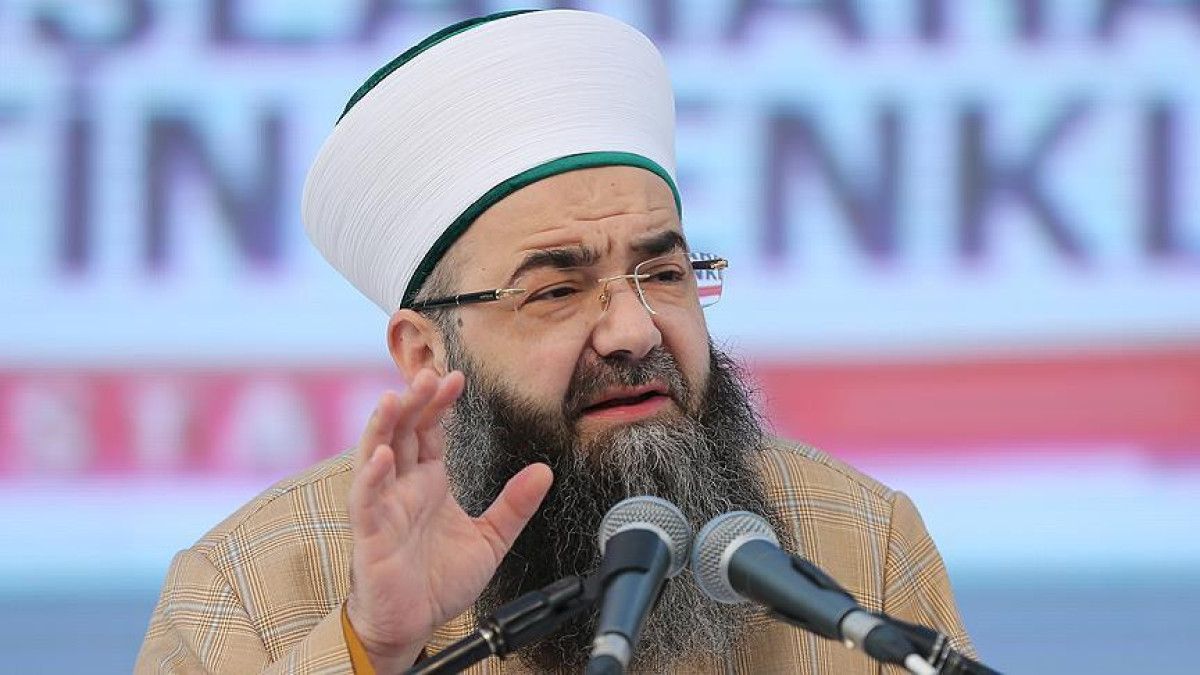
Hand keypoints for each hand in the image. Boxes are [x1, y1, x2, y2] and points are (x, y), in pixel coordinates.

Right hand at [344, 369, 552, 670]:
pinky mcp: (371, 533)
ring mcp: (384, 507)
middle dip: (414, 402)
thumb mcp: (489, 539)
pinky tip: (382, 456)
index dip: (439, 403)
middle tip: (430, 374)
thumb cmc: (439, 580)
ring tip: (395, 398)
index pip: (430, 431)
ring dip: (384, 425)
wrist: (413, 623)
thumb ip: (514, 505)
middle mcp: (403, 487)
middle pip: (403, 432)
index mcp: (429, 482)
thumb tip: (544, 471)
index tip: (456, 378)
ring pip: (376, 454)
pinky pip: (367, 500)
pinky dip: (372, 476)